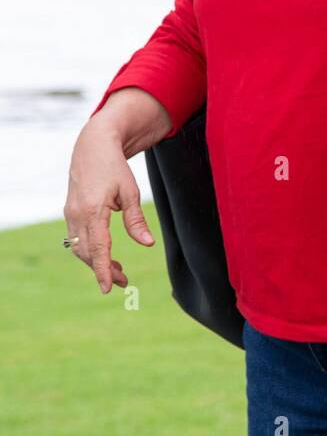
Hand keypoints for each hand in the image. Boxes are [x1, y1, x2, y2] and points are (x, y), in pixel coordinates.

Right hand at [63, 117, 154, 293]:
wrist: (92, 146)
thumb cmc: (115, 167)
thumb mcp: (130, 192)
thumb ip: (136, 220)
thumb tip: (148, 244)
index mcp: (92, 210)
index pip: (98, 248)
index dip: (103, 270)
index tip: (108, 288)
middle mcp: (76, 214)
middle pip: (88, 253)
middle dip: (103, 270)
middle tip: (123, 281)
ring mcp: (70, 214)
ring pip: (80, 248)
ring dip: (96, 262)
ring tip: (118, 271)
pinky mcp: (70, 212)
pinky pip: (77, 238)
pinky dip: (90, 250)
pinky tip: (105, 255)